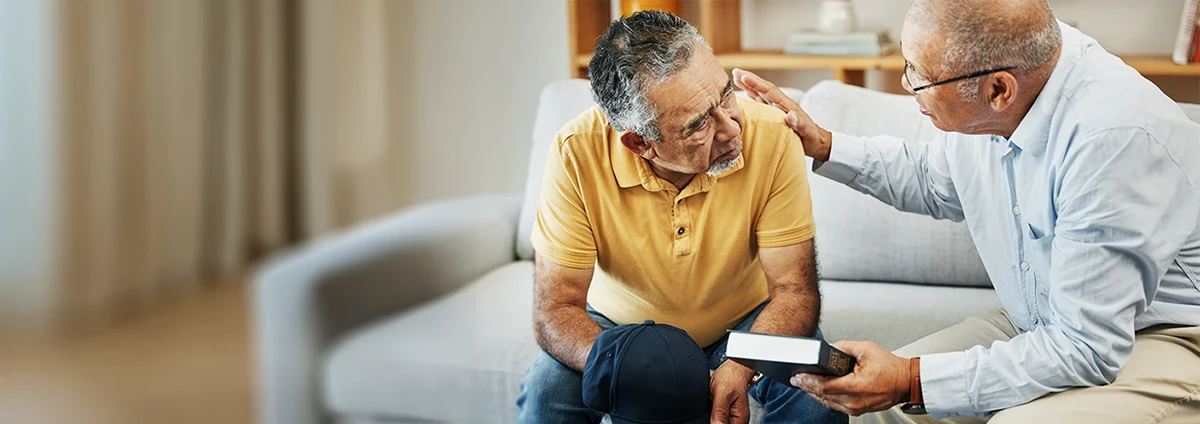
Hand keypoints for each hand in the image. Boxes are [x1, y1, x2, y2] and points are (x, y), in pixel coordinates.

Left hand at [710, 361, 753, 423]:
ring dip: (713, 417)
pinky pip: (719, 418)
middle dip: (714, 421)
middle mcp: (738, 420)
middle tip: (711, 408)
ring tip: (712, 405)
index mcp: (739, 418)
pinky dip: (714, 414)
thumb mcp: (722, 394)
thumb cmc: (731, 377)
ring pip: (719, 423)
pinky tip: (712, 406)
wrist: (733, 368)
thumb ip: (719, 412)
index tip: (711, 417)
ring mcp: (732, 416)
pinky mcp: (727, 413)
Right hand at [731, 68, 832, 161]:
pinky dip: (751, 95)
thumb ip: (800, 124)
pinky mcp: (773, 114)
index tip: (744, 77)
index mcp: (787, 106)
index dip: (757, 84)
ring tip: (736, 77)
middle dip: (749, 80)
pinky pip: (760, 102)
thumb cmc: (812, 138)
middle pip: (763, 89)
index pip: (770, 91)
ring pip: (760, 94)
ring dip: (748, 85)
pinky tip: (744, 92)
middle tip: (735, 72)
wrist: (817, 142)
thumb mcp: (808, 132)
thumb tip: (791, 115)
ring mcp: (776, 108)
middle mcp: (780, 104)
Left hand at [790, 341, 910, 415]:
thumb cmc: (890, 368)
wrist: (905, 381)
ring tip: (804, 382)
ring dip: (814, 392)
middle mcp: (854, 401)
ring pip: (827, 402)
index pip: (824, 386)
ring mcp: (855, 408)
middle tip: (797, 378)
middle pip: (822, 396)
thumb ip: (843, 347)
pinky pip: (835, 405)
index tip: (798, 376)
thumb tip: (828, 348)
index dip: (808, 381)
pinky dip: (825, 397)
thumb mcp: (866, 349)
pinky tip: (819, 389)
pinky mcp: (856, 410)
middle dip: (807, 386)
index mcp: (857, 386)